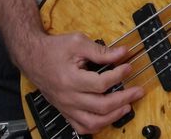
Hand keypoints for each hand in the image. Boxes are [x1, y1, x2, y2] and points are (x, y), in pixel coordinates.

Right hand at [19, 31, 144, 133]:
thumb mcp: (78, 42)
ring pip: (92, 122)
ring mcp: (66, 106)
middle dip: (124, 99)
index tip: (129, 66)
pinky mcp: (65, 111)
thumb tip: (122, 52)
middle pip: (101, 106)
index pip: (101, 84)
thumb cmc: (54, 49)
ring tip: (127, 106)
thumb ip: (101, 50)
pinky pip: (81, 127)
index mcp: (70, 79)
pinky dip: (96, 126)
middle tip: (138, 91)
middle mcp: (68, 97)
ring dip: (113, 116)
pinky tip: (108, 117)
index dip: (119, 75)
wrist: (32, 57)